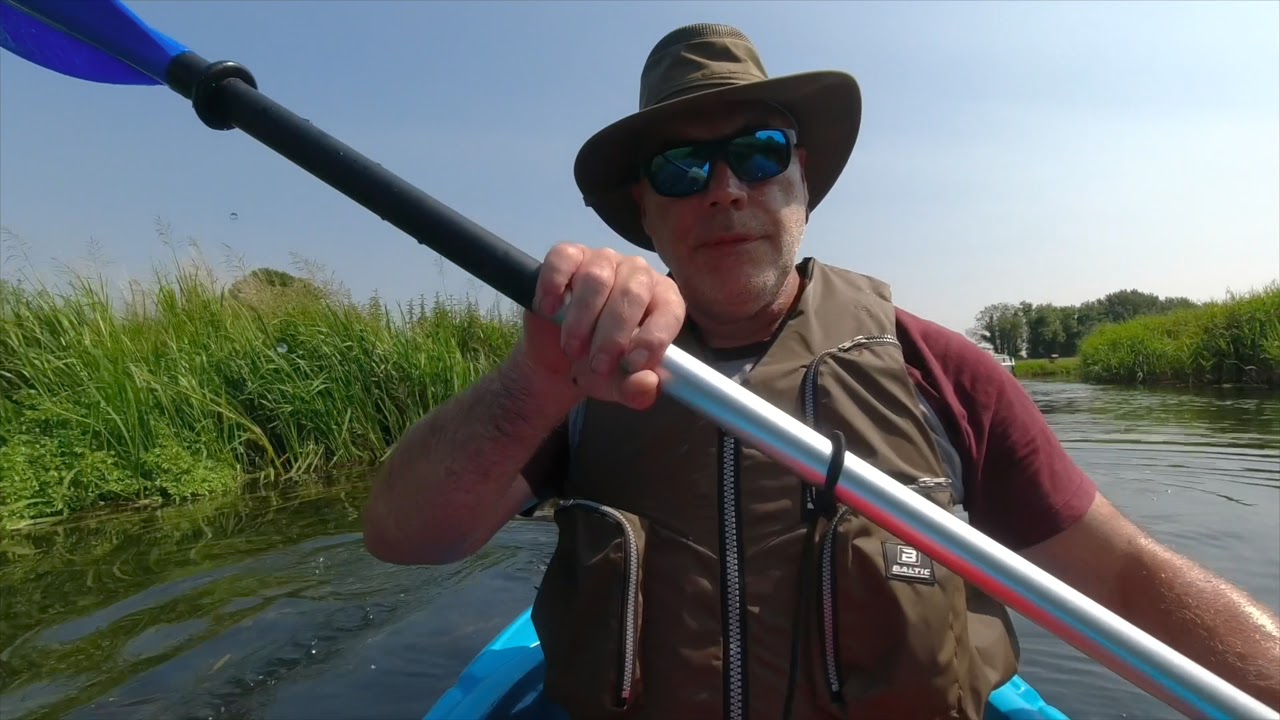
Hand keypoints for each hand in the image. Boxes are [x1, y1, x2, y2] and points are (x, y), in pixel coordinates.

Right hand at [518, 243, 684, 409]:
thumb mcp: (619, 386)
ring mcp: (603, 260)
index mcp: (663, 300)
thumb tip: (647, 382)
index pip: (670, 308)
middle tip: (597, 365)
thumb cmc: (600, 366)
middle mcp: (638, 274)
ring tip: (572, 348)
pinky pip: (563, 258)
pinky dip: (554, 284)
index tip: (632, 364)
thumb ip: (638, 390)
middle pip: (633, 291)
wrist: (558, 359)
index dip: (654, 336)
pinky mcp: (569, 256)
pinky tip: (548, 309)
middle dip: (613, 334)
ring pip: (597, 277)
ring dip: (582, 319)